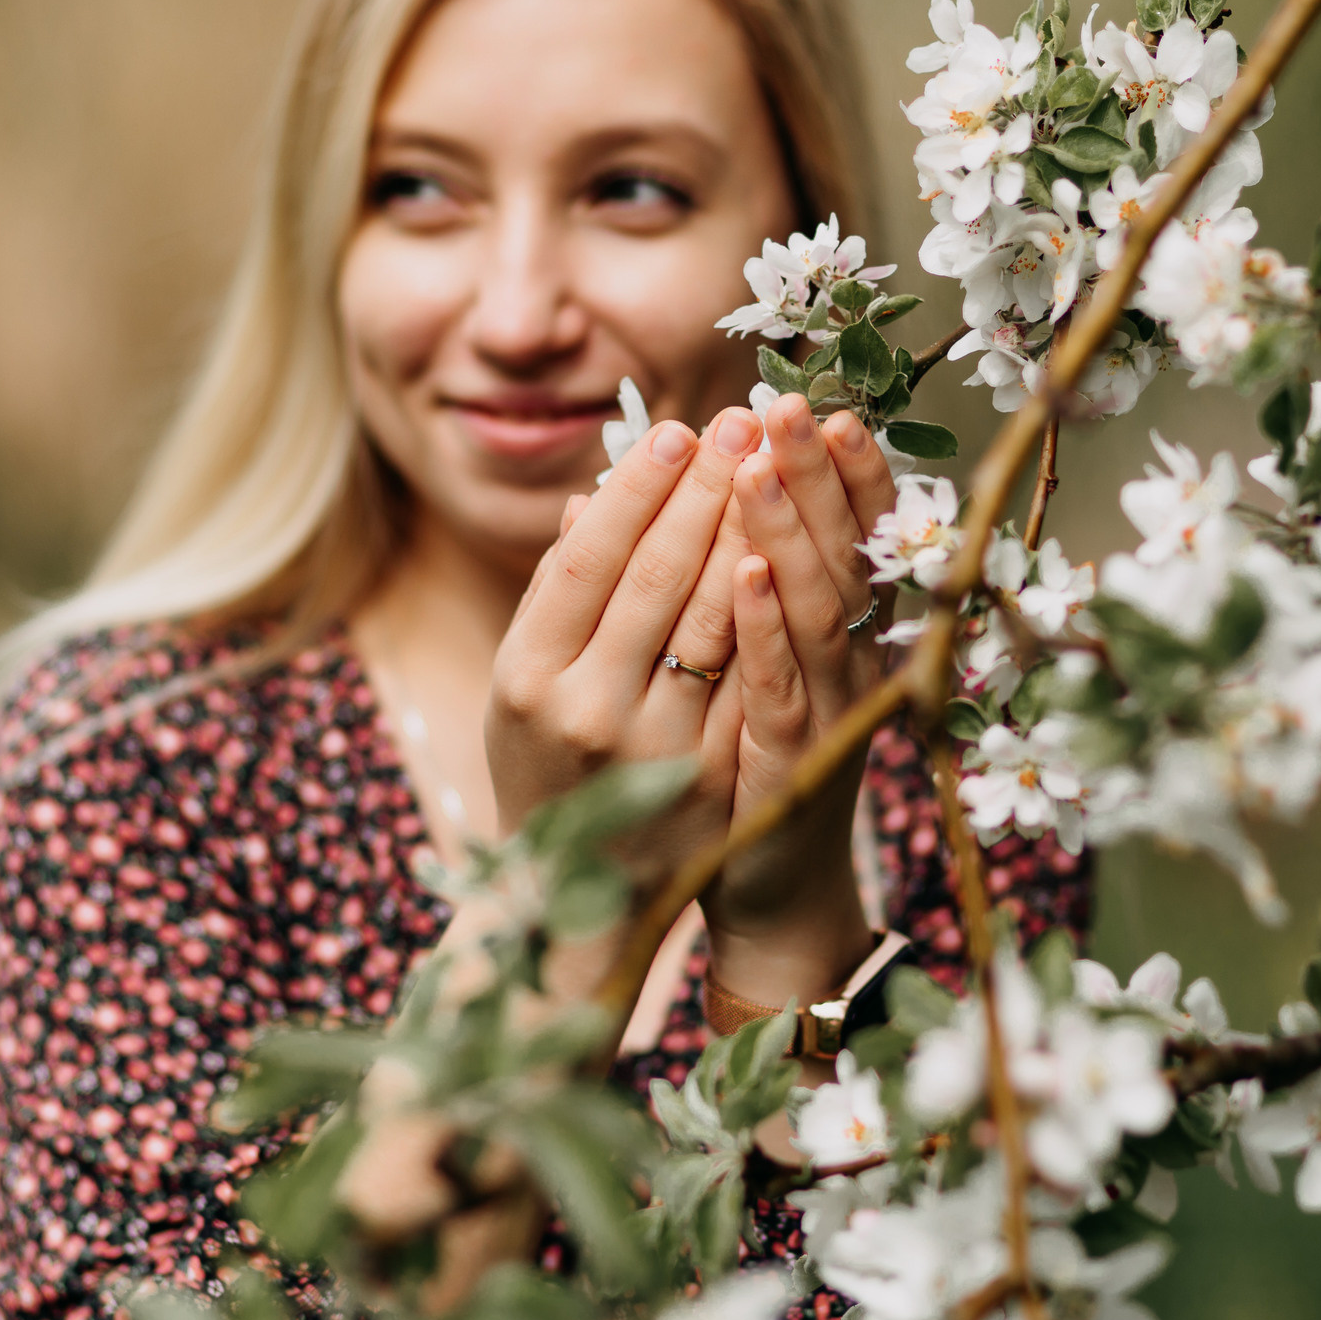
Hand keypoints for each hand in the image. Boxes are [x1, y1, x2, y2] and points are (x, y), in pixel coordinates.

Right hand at [485, 404, 766, 863]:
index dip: (635, 489)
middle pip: (654, 577)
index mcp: (526, 675)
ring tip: (774, 465)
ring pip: (712, 618)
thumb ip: (558, 592)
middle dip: (703, 489)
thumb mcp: (528, 682)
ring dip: (748, 530)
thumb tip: (593, 493)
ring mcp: (651, 748)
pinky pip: (750, 675)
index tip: (676, 430)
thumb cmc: (549, 764)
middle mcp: (584, 709)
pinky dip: (773, 608)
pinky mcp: (710, 776)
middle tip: (742, 419)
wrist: (579, 900)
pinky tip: (794, 553)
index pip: (587, 559)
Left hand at [707, 394, 898, 962]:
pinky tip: (750, 576)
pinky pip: (781, 686)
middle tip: (787, 403)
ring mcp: (825, 713)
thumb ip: (705, 576)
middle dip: (811, 472)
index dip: (843, 466)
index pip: (852, 528)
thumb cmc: (744, 764)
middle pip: (839, 549)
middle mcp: (848, 663)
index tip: (819, 399)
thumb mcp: (732, 659)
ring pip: (817, 606)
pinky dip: (769, 628)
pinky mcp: (791, 763)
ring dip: (788, 531)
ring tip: (762, 463)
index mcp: (839, 629)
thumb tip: (626, 488)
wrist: (769, 888)